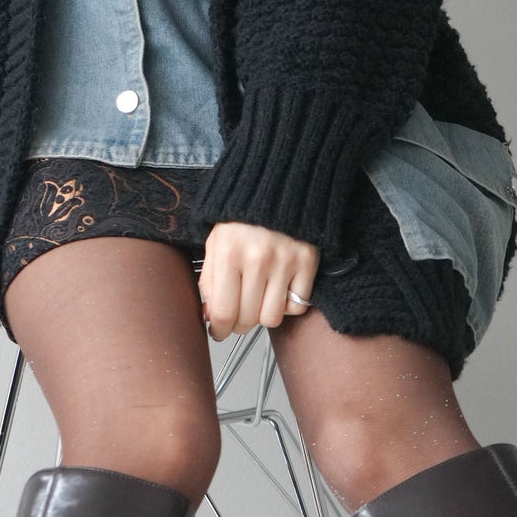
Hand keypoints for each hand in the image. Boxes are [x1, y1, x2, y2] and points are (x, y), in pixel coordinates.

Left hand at [197, 221, 319, 340]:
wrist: (278, 185)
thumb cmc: (241, 217)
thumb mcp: (215, 242)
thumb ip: (209, 280)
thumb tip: (211, 317)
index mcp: (228, 253)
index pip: (223, 312)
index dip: (219, 330)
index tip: (219, 331)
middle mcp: (257, 259)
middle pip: (248, 319)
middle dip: (239, 324)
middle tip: (238, 314)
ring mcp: (285, 262)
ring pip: (272, 318)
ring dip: (263, 316)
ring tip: (258, 300)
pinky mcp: (307, 262)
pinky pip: (297, 306)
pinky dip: (288, 304)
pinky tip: (279, 289)